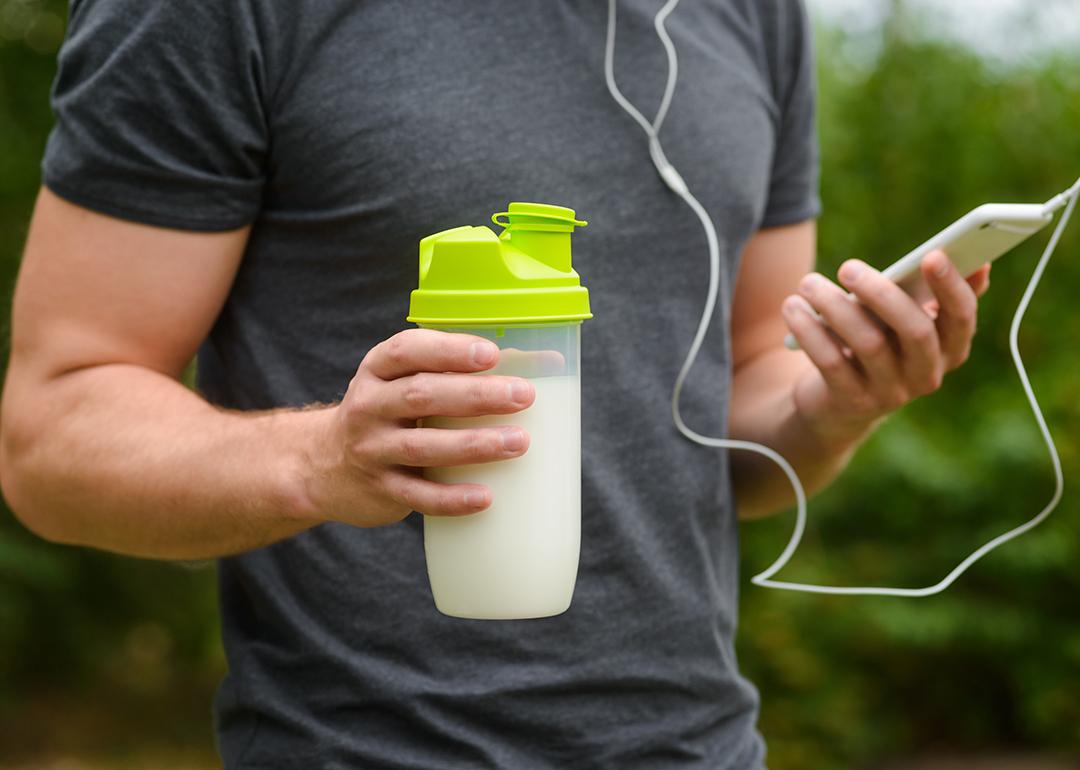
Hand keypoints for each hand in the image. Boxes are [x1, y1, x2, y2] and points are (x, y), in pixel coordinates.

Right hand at [303, 329, 534, 526]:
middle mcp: (368, 406)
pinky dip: (452, 498)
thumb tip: (547, 363)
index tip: (491, 353)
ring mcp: (371, 450)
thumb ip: (457, 372)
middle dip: (475, 395)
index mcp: (378, 370)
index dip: (449, 350)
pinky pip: (418, 495)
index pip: (407, 351)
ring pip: (423, 447)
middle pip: (422, 395)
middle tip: (523, 396)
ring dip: (473, 444)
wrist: (324, 466)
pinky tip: (486, 497)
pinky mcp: (380, 489)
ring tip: (519, 443)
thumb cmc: (390, 414)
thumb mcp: (404, 383)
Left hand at [782, 250, 989, 447]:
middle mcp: (927, 375)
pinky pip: (832, 362)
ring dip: (834, 306)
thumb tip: (967, 259)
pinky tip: (793, 308)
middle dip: (881, 294)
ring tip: (808, 283)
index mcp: (949, 348)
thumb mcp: (903, 320)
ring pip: (868, 344)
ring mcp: (891, 392)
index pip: (962, 318)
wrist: (838, 403)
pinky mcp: (853, 401)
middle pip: (915, 331)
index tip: (931, 254)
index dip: (950, 287)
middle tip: (847, 267)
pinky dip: (810, 331)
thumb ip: (930, 293)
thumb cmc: (877, 343)